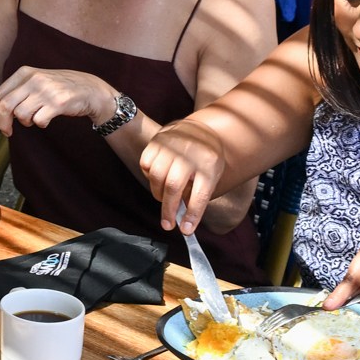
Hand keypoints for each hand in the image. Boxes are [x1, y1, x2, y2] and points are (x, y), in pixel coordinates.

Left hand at [0, 64, 113, 134]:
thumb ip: (13, 98)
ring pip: (21, 115)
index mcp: (23, 73)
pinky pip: (39, 120)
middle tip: (7, 132)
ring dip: (26, 122)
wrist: (89, 89)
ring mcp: (45, 90)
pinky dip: (41, 123)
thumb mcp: (33, 86)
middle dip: (2, 123)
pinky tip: (48, 117)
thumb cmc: (57, 89)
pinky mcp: (58, 102)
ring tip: (36, 117)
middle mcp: (33, 79)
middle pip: (5, 106)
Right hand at [136, 118, 227, 233]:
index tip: (186, 230)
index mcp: (209, 164)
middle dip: (169, 210)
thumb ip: (199, 194)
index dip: (193, 214)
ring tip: (164, 199)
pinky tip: (159, 178)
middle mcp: (189, 154)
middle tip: (168, 224)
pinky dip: (150, 177)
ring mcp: (171, 146)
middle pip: (174, 186)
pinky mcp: (157, 142)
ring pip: (156, 177)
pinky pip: (146, 165)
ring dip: (158, 194)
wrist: (199, 129)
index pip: (200, 193)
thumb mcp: (213, 174)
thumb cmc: (206, 158)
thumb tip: (184, 220)